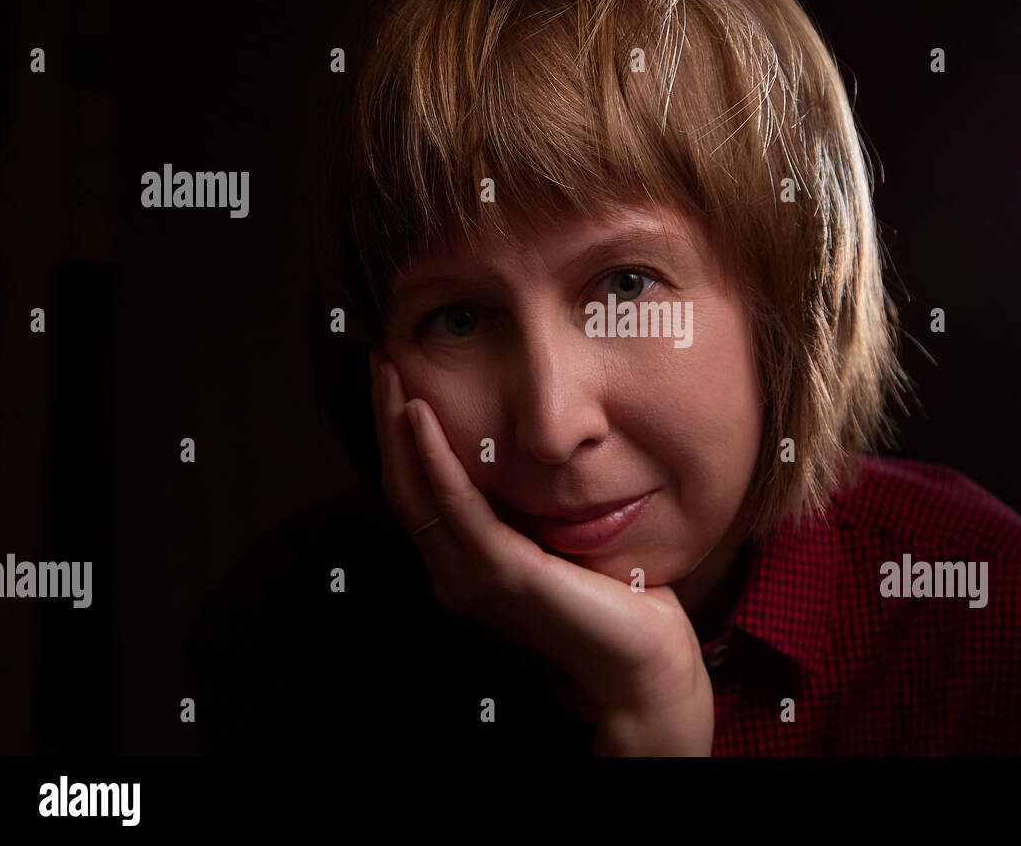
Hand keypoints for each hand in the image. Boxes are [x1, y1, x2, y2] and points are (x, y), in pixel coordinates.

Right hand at [369, 348, 713, 753]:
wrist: (642, 659)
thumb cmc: (610, 597)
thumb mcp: (555, 537)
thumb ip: (526, 505)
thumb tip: (522, 445)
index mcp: (463, 566)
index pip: (414, 492)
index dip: (395, 436)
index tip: (393, 379)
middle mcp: (453, 575)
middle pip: (401, 486)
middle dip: (385, 420)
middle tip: (379, 360)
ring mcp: (472, 579)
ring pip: (414, 492)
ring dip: (397, 427)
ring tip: (391, 374)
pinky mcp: (503, 576)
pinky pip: (457, 507)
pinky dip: (434, 458)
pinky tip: (423, 416)